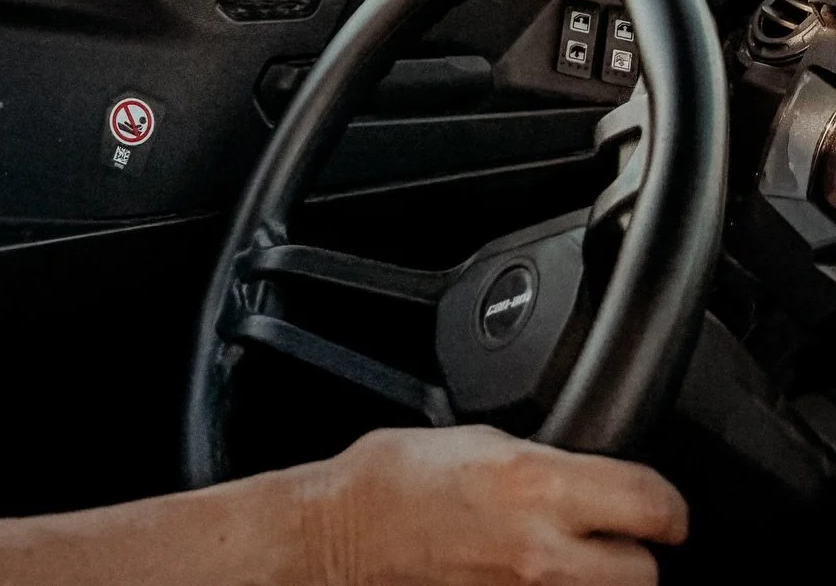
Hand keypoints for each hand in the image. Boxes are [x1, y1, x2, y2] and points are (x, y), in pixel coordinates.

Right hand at [307, 424, 686, 585]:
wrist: (344, 539)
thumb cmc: (395, 481)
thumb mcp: (480, 441)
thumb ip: (547, 462)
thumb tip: (590, 475)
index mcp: (536, 485)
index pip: (652, 504)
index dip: (668, 506)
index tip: (663, 509)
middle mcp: (542, 555)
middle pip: (644, 574)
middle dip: (634, 553)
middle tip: (611, 537)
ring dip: (601, 583)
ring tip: (572, 564)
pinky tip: (540, 580)